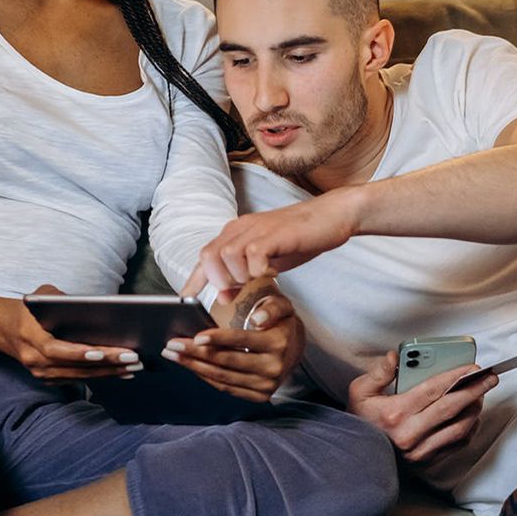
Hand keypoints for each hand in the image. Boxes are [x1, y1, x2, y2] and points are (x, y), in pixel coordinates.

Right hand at [0, 285, 140, 380]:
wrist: (2, 329)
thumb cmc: (28, 309)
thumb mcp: (41, 295)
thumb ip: (61, 298)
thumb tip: (91, 305)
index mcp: (29, 336)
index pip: (54, 349)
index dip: (77, 353)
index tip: (100, 352)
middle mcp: (34, 359)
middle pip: (73, 366)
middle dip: (105, 363)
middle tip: (132, 358)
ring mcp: (41, 373)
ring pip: (79, 376)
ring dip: (109, 372)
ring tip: (133, 366)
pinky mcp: (49, 379)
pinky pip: (78, 379)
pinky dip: (101, 375)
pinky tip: (122, 372)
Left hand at [162, 291, 304, 401]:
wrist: (295, 348)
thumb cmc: (280, 321)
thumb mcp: (281, 306)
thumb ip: (271, 308)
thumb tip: (257, 319)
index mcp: (278, 344)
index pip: (242, 341)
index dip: (217, 339)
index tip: (195, 337)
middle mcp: (273, 368)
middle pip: (227, 361)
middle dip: (196, 353)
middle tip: (172, 345)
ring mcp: (266, 385)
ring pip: (223, 377)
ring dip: (194, 367)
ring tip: (173, 355)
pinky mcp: (259, 396)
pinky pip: (227, 387)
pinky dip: (206, 377)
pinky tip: (190, 366)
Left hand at [184, 190, 360, 302]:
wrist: (331, 216)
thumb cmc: (298, 239)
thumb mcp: (267, 261)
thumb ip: (244, 276)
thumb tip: (223, 296)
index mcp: (236, 233)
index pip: (206, 256)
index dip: (194, 279)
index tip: (185, 300)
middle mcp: (242, 228)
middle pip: (209, 254)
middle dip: (218, 279)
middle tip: (237, 290)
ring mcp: (258, 229)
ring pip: (227, 255)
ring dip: (239, 276)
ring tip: (258, 279)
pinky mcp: (275, 234)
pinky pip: (254, 254)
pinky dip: (259, 270)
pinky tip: (273, 273)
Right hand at [347, 351, 496, 465]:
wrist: (357, 458)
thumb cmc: (360, 421)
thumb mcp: (359, 392)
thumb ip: (379, 372)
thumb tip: (395, 356)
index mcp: (395, 413)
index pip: (433, 390)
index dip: (456, 376)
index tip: (473, 367)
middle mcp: (410, 434)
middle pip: (451, 408)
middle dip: (475, 390)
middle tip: (490, 377)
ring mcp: (420, 451)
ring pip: (459, 428)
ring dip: (474, 409)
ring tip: (481, 394)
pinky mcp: (426, 462)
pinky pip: (456, 445)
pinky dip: (469, 429)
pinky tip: (472, 416)